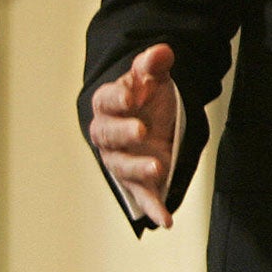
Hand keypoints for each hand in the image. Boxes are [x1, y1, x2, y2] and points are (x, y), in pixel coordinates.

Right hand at [87, 43, 179, 228]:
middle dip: (125, 134)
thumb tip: (162, 51)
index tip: (132, 97)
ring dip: (138, 169)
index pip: (107, 100)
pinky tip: (165, 219)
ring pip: (122, 167)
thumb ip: (153, 64)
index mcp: (108, 104)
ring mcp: (120, 159)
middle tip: (141, 131)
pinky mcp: (137, 180)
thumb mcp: (152, 75)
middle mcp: (107, 134)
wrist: (145, 115)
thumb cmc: (146, 95)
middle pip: (110, 135)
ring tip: (157, 168)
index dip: (118, 99)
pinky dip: (153, 207)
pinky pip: (142, 196)